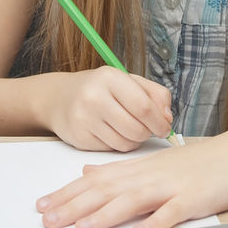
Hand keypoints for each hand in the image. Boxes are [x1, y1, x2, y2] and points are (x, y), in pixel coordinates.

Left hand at [36, 129, 227, 227]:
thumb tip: (88, 170)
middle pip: (108, 189)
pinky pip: (173, 212)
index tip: (42, 206)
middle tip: (47, 220)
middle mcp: (152, 175)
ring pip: (134, 199)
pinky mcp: (196, 199)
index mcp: (141, 168)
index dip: (68, 193)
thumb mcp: (156, 161)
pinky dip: (155, 223)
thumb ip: (122, 169)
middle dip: (75, 205)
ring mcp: (174, 186)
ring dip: (107, 215)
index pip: (97, 180)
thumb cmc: (202, 162)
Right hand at [44, 66, 173, 151]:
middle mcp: (94, 97)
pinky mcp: (79, 138)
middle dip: (148, 133)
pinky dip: (119, 144)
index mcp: (110, 78)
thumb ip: (154, 94)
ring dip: (134, 140)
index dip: (159, 121)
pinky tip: (113, 132)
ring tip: (129, 127)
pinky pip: (111, 149)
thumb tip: (167, 118)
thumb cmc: (100, 89)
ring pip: (125, 143)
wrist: (59, 98)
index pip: (143, 106)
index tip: (165, 127)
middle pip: (136, 128)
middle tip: (147, 128)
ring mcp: (84, 119)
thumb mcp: (128, 81)